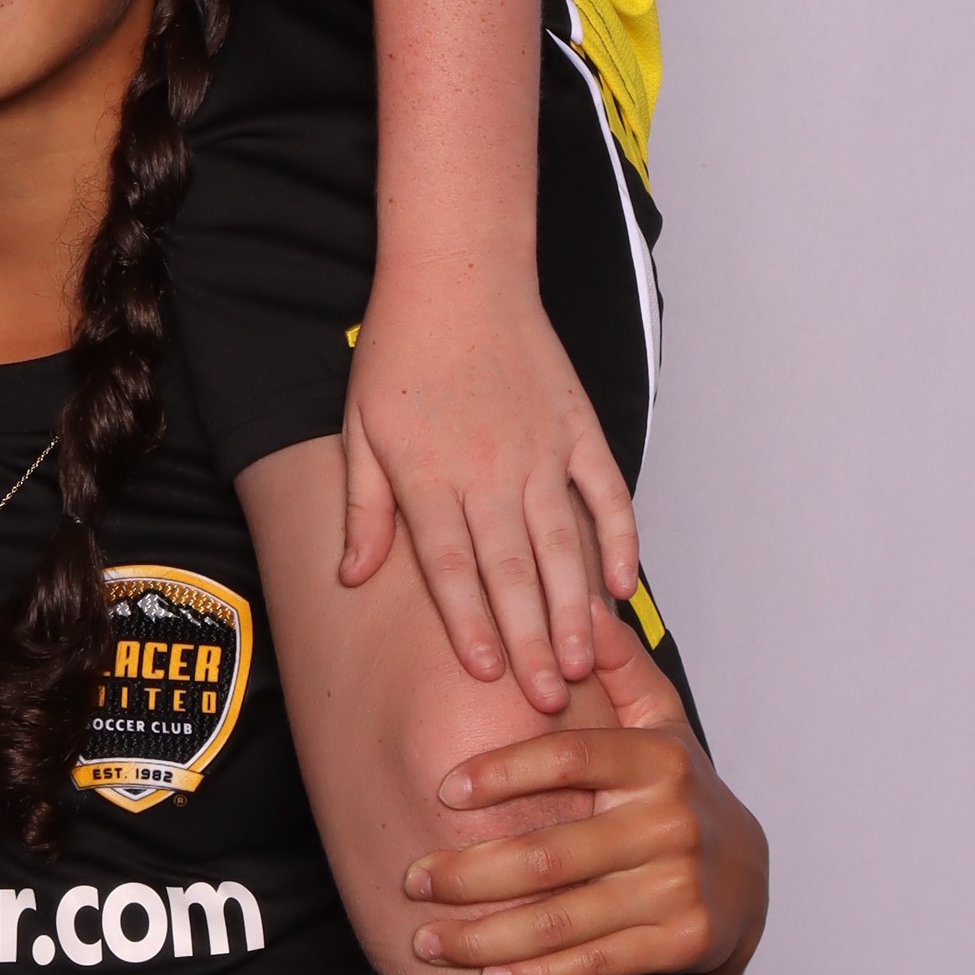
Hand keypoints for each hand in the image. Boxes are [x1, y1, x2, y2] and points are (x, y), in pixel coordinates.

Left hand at [340, 255, 641, 706]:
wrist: (456, 273)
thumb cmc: (398, 351)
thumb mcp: (359, 429)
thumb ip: (364, 507)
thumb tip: (352, 575)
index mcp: (429, 476)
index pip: (452, 567)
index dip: (469, 625)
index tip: (487, 675)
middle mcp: (488, 472)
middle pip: (512, 570)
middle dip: (530, 641)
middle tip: (547, 701)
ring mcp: (540, 451)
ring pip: (563, 544)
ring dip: (573, 608)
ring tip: (583, 662)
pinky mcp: (577, 428)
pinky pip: (606, 493)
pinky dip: (618, 539)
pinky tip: (622, 586)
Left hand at [401, 594, 766, 974]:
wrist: (746, 880)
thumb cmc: (676, 791)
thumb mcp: (659, 722)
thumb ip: (619, 664)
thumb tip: (586, 598)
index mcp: (657, 759)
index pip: (570, 758)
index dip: (503, 773)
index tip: (443, 792)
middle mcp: (671, 823)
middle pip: (552, 853)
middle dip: (470, 872)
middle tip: (410, 879)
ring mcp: (679, 887)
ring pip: (564, 918)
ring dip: (485, 937)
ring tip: (426, 939)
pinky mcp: (683, 942)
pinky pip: (596, 963)